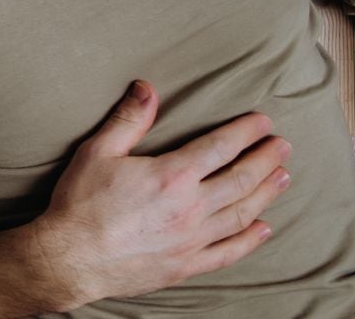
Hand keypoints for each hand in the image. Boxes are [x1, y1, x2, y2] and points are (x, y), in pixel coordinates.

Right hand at [27, 81, 289, 309]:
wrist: (71, 259)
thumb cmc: (80, 203)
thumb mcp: (97, 152)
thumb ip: (128, 120)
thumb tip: (147, 88)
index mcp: (172, 176)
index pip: (220, 148)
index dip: (245, 132)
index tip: (263, 122)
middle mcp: (191, 208)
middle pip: (241, 179)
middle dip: (265, 159)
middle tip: (282, 146)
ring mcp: (193, 239)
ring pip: (242, 214)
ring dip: (266, 194)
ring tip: (283, 178)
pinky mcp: (187, 264)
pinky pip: (229, 252)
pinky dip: (251, 240)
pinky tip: (264, 229)